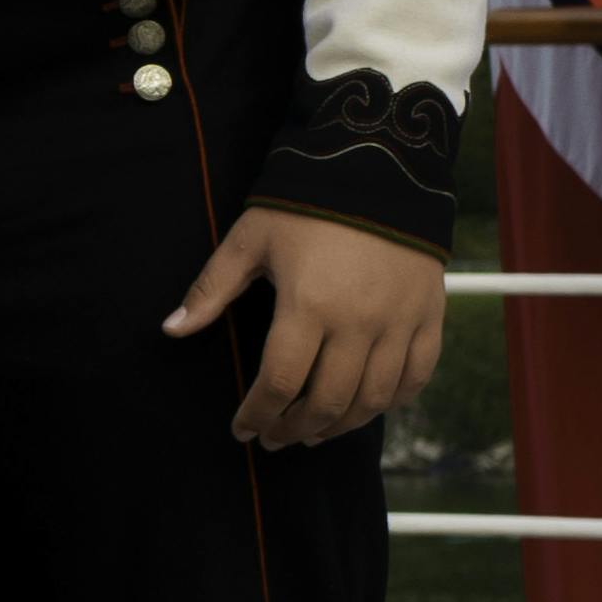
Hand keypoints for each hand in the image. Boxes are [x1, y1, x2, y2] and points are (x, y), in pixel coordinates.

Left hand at [168, 204, 453, 450]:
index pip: (280, 384)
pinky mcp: (430, 315)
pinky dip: (392, 402)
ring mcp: (399, 323)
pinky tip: (368, 408)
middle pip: (327, 403)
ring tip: (314, 432)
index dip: (257, 415)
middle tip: (275, 437)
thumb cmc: (306, 203)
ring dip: (340, 426)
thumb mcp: (250, 239)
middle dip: (294, 429)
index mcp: (308, 307)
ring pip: (373, 400)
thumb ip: (212, 289)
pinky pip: (416, 376)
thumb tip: (171, 329)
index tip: (243, 429)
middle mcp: (358, 324)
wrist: (381, 164)